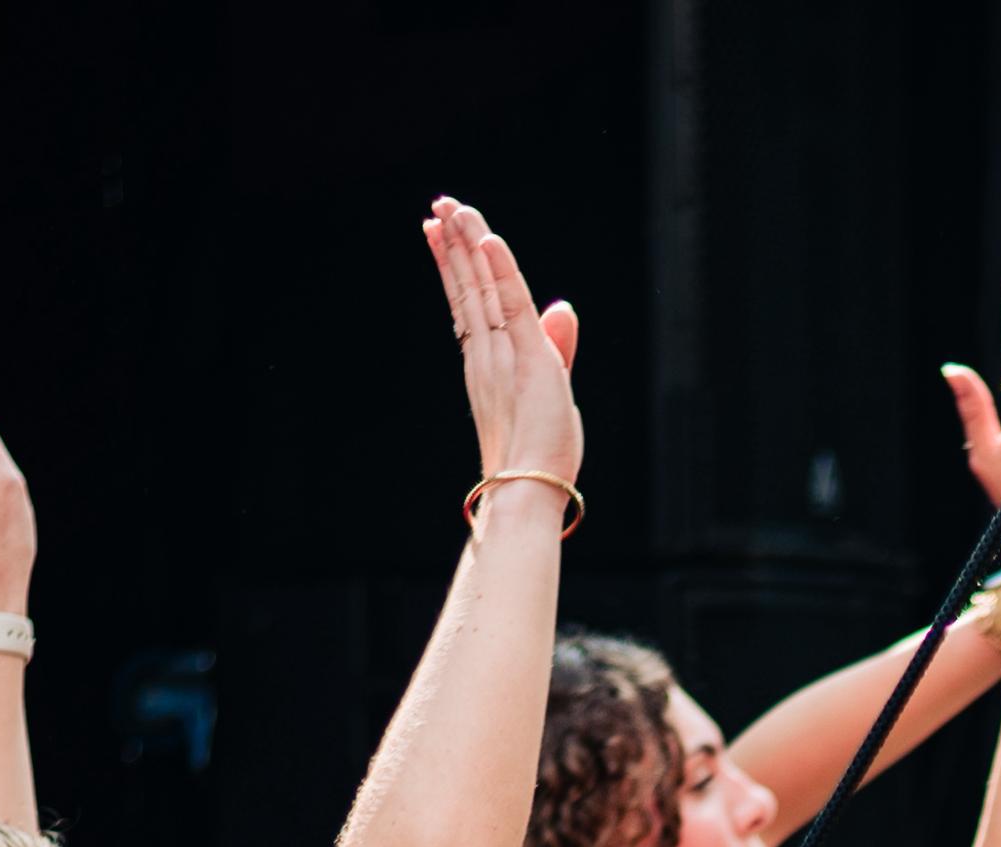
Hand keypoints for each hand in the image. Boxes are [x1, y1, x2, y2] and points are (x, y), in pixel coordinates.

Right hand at [428, 198, 584, 500]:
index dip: (455, 264)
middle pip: (468, 286)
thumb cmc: (541, 451)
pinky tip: (487, 239)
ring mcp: (501, 354)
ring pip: (480, 287)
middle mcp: (487, 352)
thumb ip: (555, 346)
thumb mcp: (553, 388)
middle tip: (438, 204)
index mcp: (489, 360)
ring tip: (449, 208)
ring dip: (466, 245)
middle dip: (453, 243)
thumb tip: (562, 309)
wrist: (530, 488)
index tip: (440, 231)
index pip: (470, 301)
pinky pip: (509, 304)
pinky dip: (499, 270)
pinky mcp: (525, 358)